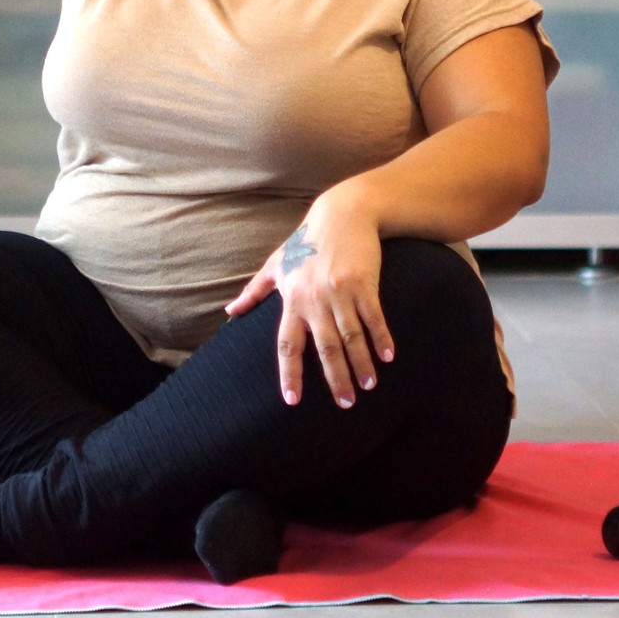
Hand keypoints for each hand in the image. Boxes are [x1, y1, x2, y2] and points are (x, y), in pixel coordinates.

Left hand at [223, 189, 394, 408]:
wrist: (342, 213)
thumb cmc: (307, 240)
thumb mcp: (276, 264)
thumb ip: (254, 291)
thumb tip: (230, 313)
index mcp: (291, 299)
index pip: (288, 344)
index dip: (289, 373)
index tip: (292, 400)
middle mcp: (314, 300)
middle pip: (324, 348)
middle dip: (335, 379)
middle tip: (346, 404)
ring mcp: (340, 292)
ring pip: (351, 337)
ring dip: (361, 364)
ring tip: (368, 386)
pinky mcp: (364, 284)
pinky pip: (373, 317)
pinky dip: (381, 338)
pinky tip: (388, 356)